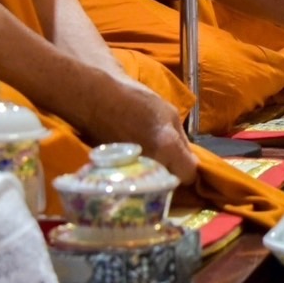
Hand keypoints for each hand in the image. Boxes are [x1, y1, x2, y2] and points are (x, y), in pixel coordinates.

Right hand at [80, 75, 198, 183]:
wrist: (94, 100)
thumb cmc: (134, 100)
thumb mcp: (168, 112)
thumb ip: (182, 140)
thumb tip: (188, 157)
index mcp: (167, 149)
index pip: (188, 175)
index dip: (188, 166)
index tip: (183, 158)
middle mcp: (151, 165)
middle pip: (170, 182)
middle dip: (171, 172)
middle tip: (165, 156)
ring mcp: (132, 171)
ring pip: (152, 182)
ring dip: (154, 173)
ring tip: (147, 156)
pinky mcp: (117, 173)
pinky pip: (136, 178)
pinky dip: (138, 171)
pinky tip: (134, 157)